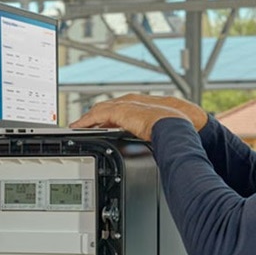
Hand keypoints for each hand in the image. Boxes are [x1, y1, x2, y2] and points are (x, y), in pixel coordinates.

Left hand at [70, 94, 208, 140]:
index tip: (102, 125)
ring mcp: (128, 106)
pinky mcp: (121, 111)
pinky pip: (98, 115)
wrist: (176, 128)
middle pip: (109, 107)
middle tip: (85, 125)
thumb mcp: (161, 135)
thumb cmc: (176, 132)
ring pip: (101, 109)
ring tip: (79, 126)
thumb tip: (156, 151)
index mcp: (144, 109)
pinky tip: (79, 127)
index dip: (111, 117)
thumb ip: (153, 139)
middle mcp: (134, 103)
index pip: (122, 110)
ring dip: (89, 118)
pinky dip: (87, 120)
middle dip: (96, 116)